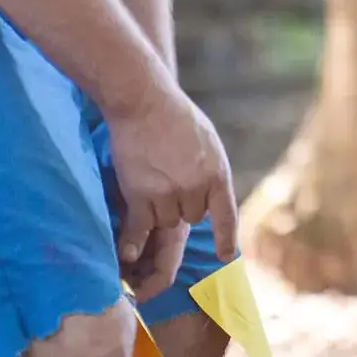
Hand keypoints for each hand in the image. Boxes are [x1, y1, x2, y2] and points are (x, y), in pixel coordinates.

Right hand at [103, 75, 239, 301]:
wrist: (144, 100)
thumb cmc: (173, 116)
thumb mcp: (207, 141)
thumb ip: (209, 170)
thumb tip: (209, 195)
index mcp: (217, 173)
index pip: (227, 214)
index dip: (225, 237)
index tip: (224, 256)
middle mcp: (197, 188)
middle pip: (190, 218)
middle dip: (180, 206)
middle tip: (167, 178)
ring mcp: (170, 194)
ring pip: (166, 221)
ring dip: (157, 209)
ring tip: (149, 177)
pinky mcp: (142, 196)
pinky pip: (141, 229)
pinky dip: (134, 242)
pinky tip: (129, 256)